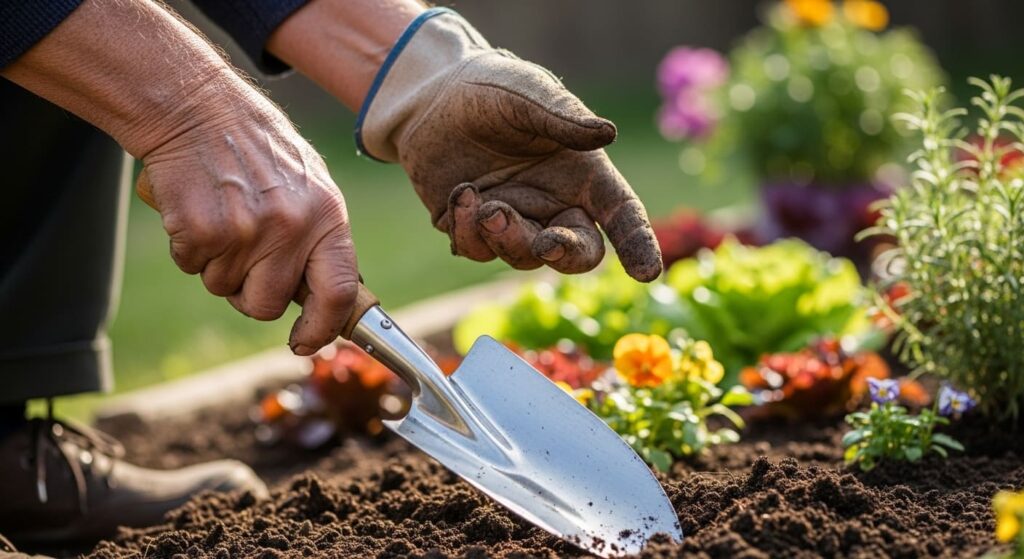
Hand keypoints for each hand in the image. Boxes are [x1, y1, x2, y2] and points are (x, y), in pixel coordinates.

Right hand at [136, 95, 358, 355]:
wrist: (198, 107)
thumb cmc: (258, 148)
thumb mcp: (310, 184)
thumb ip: (322, 237)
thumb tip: (334, 299)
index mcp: (328, 216)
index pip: (339, 292)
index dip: (323, 328)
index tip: (305, 341)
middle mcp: (291, 228)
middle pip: (268, 305)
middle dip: (250, 293)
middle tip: (243, 256)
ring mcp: (245, 231)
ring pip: (223, 287)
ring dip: (216, 264)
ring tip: (222, 215)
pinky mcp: (200, 230)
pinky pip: (191, 266)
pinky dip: (188, 247)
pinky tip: (197, 208)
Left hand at [358, 11, 662, 281]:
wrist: (431, 98)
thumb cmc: (490, 88)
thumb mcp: (526, 94)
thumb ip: (562, 118)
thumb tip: (606, 134)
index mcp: (582, 173)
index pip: (621, 214)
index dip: (637, 243)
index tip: (647, 272)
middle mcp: (554, 204)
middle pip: (578, 253)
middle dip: (566, 252)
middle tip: (547, 241)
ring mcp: (515, 221)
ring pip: (524, 257)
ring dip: (507, 236)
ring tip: (485, 202)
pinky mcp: (476, 230)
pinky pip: (480, 250)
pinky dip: (470, 232)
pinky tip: (460, 196)